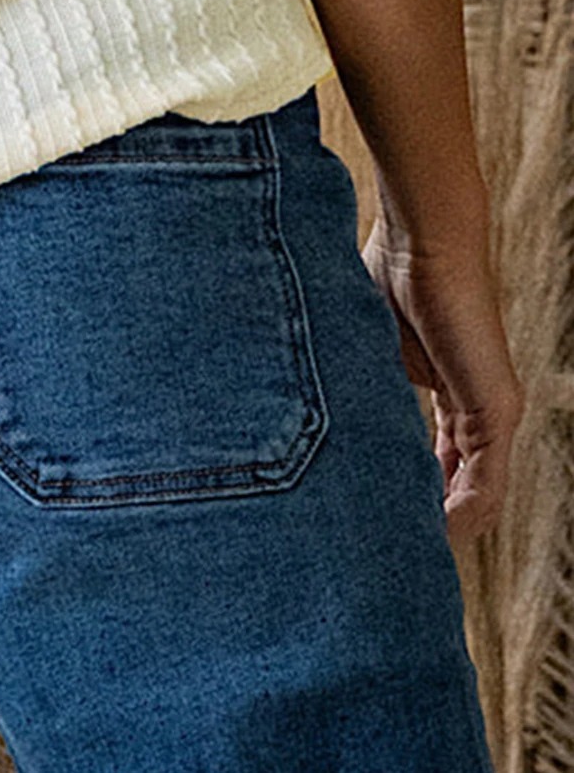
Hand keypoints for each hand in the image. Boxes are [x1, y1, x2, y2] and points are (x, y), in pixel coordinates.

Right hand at [360, 216, 525, 551]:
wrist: (422, 235)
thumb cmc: (390, 269)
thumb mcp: (364, 342)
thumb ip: (353, 375)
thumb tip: (293, 403)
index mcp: (450, 394)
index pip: (438, 463)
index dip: (412, 495)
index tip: (374, 520)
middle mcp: (479, 410)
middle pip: (459, 487)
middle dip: (425, 522)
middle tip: (382, 552)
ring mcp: (493, 413)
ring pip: (476, 497)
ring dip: (440, 528)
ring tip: (397, 555)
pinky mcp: (497, 411)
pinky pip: (485, 485)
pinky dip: (458, 514)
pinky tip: (426, 534)